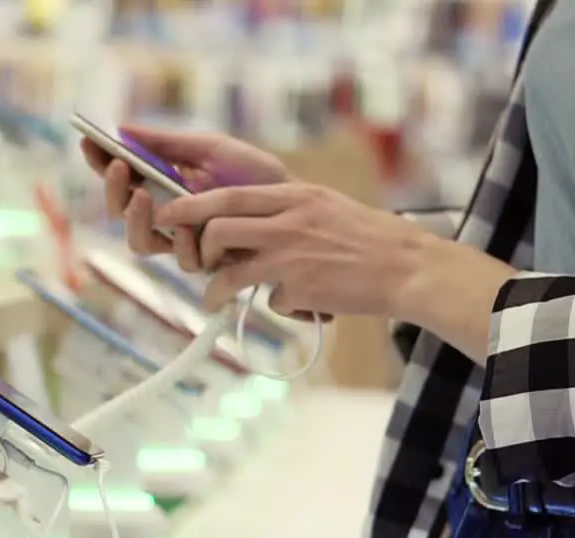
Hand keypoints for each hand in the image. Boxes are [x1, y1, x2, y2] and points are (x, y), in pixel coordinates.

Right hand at [79, 125, 288, 270]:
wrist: (293, 200)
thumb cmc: (255, 174)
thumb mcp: (211, 148)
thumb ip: (167, 143)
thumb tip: (122, 128)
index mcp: (162, 184)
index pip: (121, 178)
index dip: (101, 163)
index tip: (89, 144)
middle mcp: (166, 215)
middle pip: (120, 212)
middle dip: (112, 190)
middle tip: (118, 166)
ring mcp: (183, 241)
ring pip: (140, 242)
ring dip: (136, 219)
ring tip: (144, 196)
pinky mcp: (206, 261)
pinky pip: (180, 258)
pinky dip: (178, 240)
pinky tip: (185, 225)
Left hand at [153, 182, 437, 317]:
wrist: (407, 266)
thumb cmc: (367, 238)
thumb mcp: (323, 206)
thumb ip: (285, 209)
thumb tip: (243, 219)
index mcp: (293, 196)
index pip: (227, 196)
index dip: (190, 206)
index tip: (167, 214)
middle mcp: (288, 222)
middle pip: (218, 230)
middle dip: (194, 248)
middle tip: (191, 262)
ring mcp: (292, 257)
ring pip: (230, 273)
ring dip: (215, 290)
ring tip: (215, 298)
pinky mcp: (300, 289)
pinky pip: (269, 301)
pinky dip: (277, 306)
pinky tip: (299, 303)